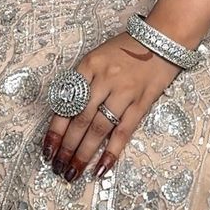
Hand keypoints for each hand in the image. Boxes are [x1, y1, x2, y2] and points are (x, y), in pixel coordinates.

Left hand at [43, 31, 175, 181]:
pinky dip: (111, 152)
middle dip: (66, 147)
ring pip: (99, 129)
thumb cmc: (126, 48)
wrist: (163, 38)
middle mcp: (104, 79)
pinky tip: (101, 169)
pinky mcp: (141, 103)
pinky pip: (123, 132)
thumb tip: (64, 113)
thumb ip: (81, 81)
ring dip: (83, 153)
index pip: (66, 102)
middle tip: (58, 167)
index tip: (47, 149)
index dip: (54, 130)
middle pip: (80, 119)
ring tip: (73, 171)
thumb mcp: (96, 56)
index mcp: (88, 66)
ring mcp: (124, 92)